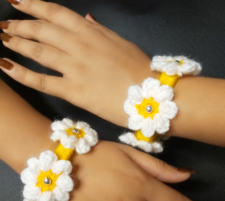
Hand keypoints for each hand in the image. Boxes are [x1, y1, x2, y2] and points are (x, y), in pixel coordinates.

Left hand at [0, 0, 157, 127]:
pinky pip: (42, 81)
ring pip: (38, 51)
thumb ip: (99, 30)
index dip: (33, 4)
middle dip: (19, 26)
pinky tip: (6, 68)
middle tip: (4, 26)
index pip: (55, 12)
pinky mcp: (74, 91)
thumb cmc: (139, 68)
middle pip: (42, 30)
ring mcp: (75, 67)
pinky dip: (22, 74)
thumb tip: (85, 18)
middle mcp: (79, 45)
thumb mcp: (120, 42)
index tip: (16, 1)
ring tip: (3, 40)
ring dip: (16, 44)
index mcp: (91, 31)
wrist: (151, 93)